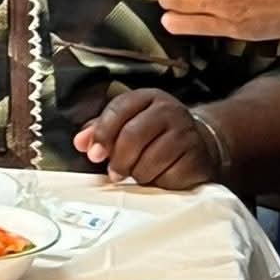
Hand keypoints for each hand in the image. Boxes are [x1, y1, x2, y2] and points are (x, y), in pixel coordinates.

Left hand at [73, 89, 220, 188]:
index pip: (119, 109)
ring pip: (148, 159)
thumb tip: (80, 142)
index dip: (102, 133)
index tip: (94, 154)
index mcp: (148, 97)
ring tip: (139, 173)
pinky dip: (157, 181)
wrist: (199, 146)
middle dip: (119, 159)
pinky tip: (159, 176)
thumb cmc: (156, 136)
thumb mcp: (130, 124)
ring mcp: (185, 132)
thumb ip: (103, 130)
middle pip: (132, 135)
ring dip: (138, 173)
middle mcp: (169, 110)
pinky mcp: (195, 157)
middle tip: (115, 173)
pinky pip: (166, 175)